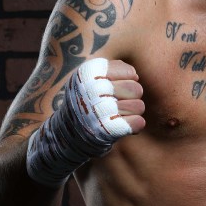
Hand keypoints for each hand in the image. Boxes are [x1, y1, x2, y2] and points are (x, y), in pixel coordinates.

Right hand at [26, 57, 145, 186]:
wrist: (65, 135)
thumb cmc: (84, 103)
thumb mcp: (89, 79)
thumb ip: (112, 70)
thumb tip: (136, 77)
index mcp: (89, 72)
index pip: (130, 73)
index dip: (127, 83)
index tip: (114, 91)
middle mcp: (93, 89)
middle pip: (136, 89)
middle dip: (132, 99)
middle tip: (118, 106)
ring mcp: (101, 110)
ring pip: (139, 106)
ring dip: (132, 113)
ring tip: (117, 116)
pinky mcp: (109, 129)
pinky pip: (139, 122)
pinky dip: (134, 126)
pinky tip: (122, 126)